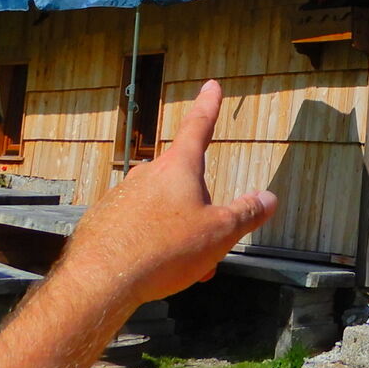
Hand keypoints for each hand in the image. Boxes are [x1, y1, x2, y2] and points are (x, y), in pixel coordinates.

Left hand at [54, 80, 276, 315]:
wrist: (100, 282)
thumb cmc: (163, 250)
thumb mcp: (219, 233)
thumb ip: (245, 213)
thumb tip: (268, 198)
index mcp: (178, 168)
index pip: (198, 127)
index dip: (208, 106)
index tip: (211, 86)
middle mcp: (147, 175)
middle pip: (185, 184)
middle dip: (200, 212)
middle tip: (209, 247)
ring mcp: (122, 197)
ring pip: (162, 210)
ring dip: (177, 233)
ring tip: (182, 267)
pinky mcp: (104, 221)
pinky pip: (138, 227)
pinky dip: (151, 244)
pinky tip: (151, 270)